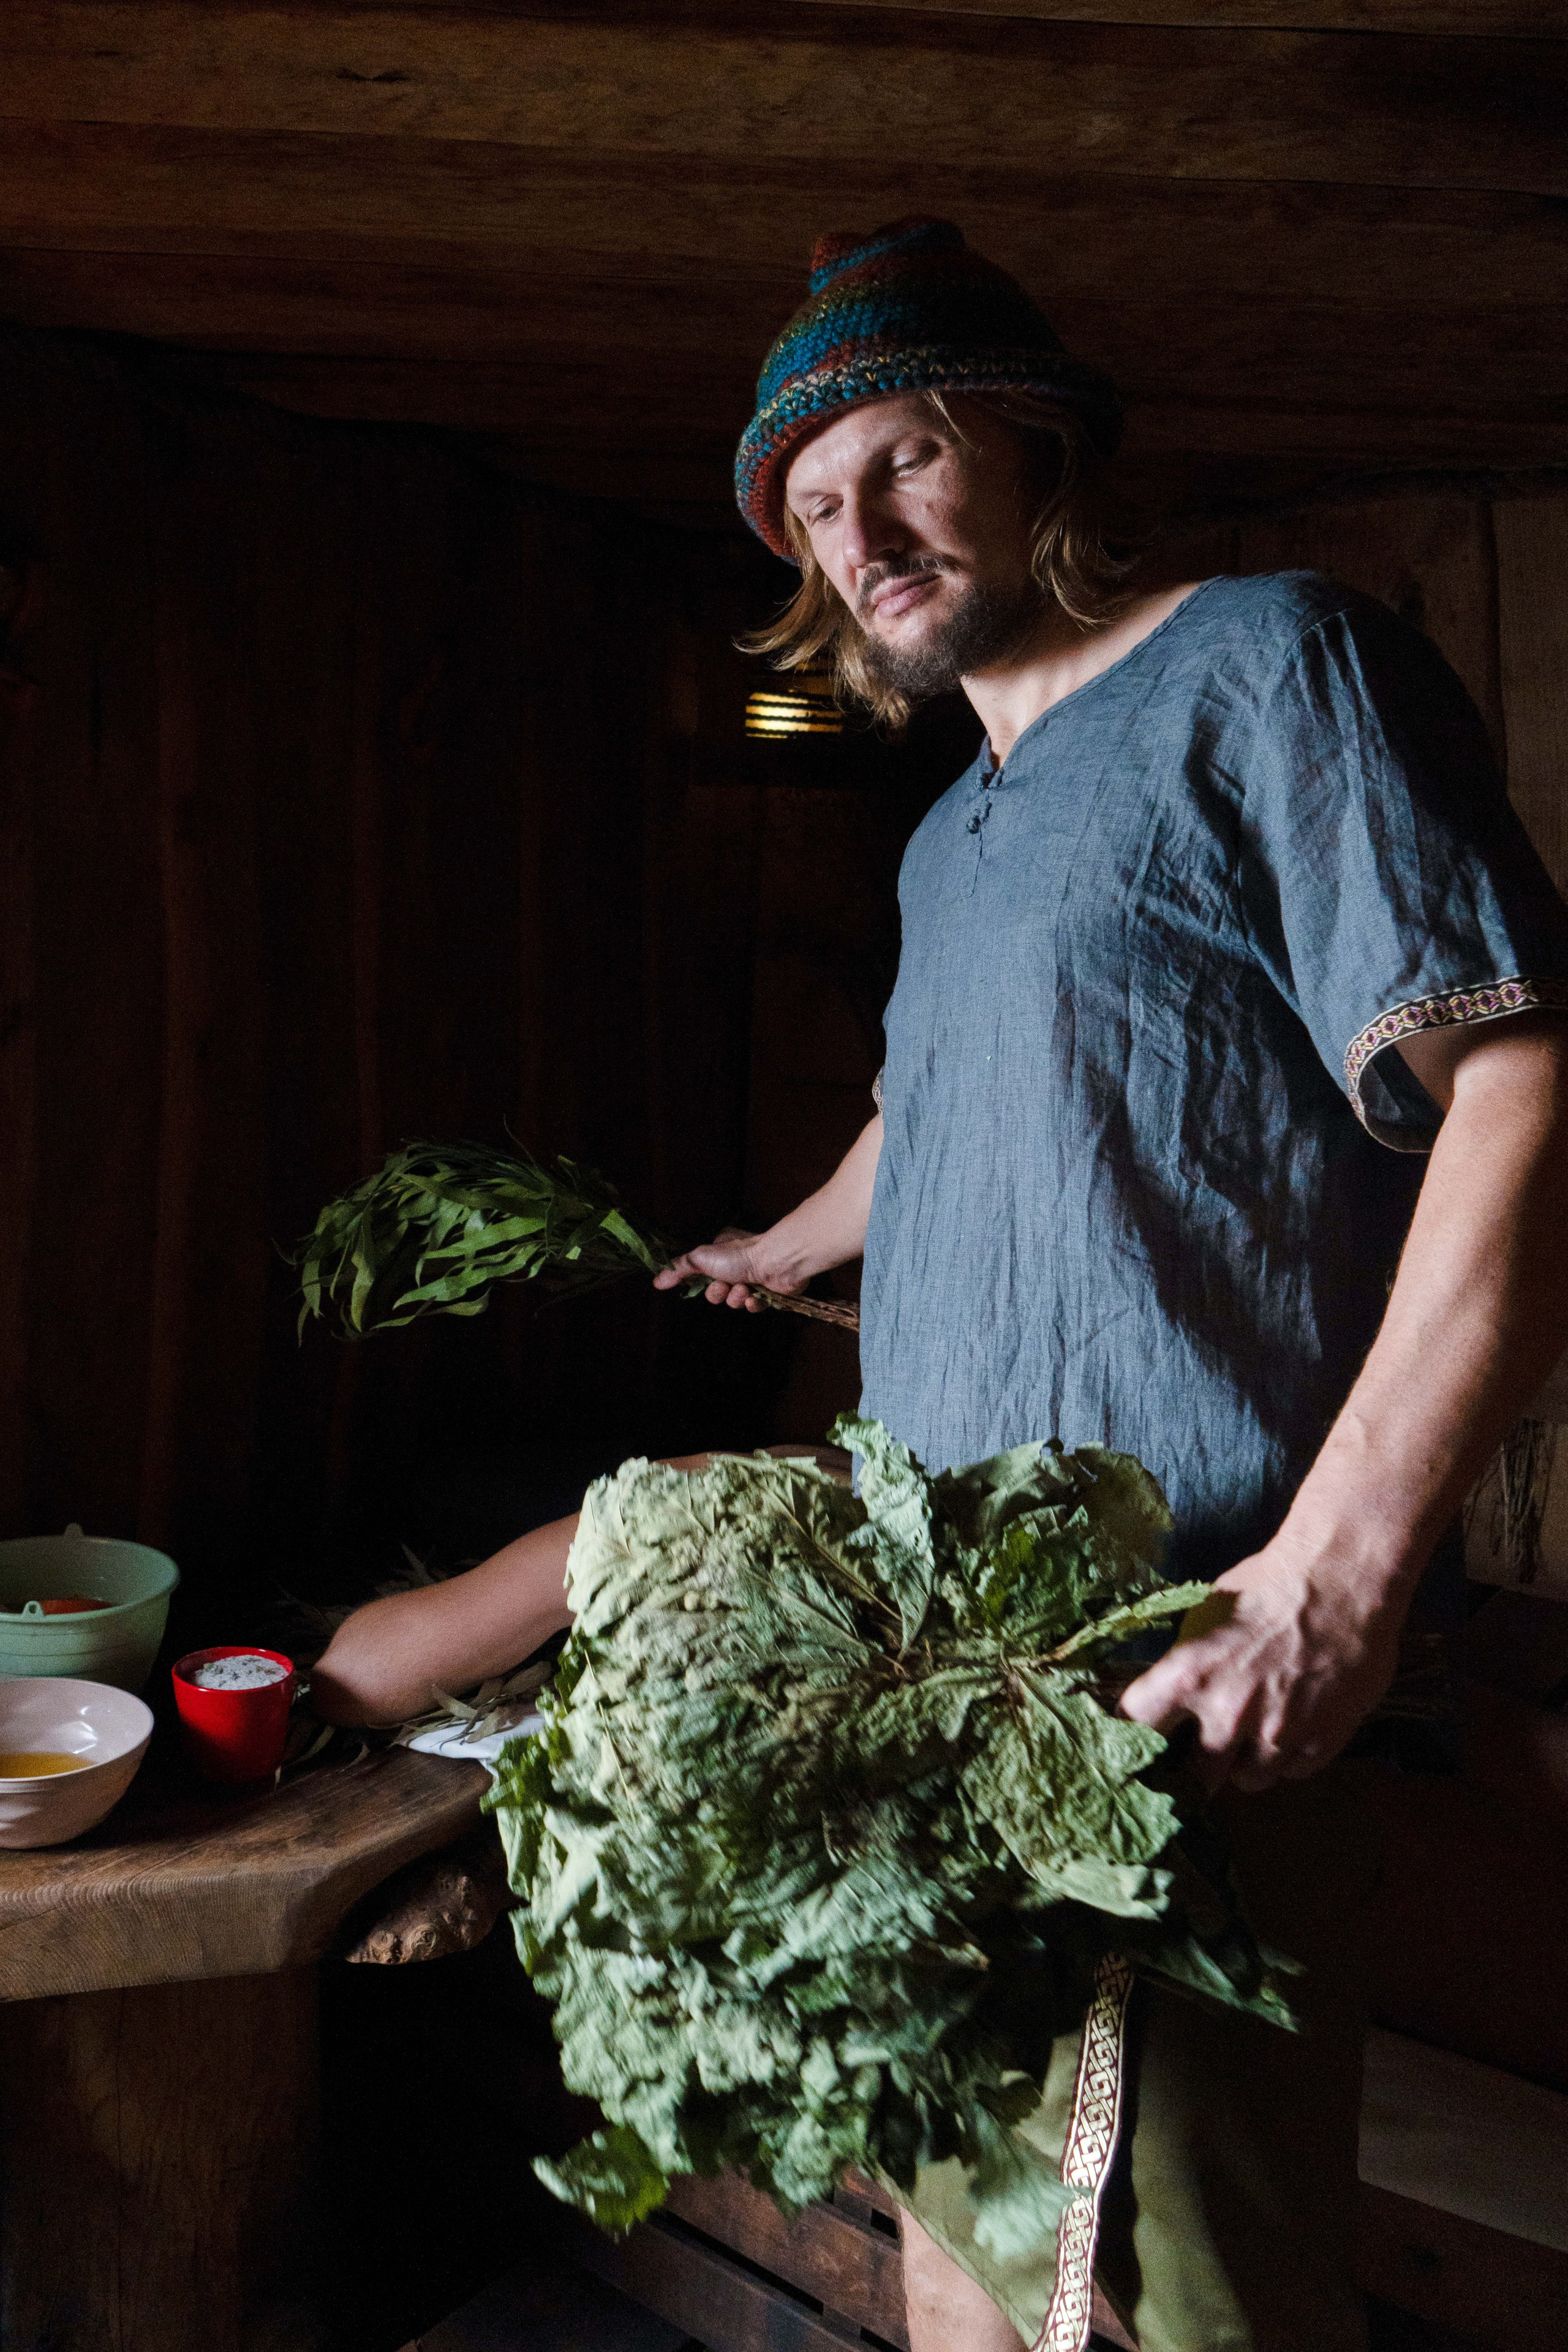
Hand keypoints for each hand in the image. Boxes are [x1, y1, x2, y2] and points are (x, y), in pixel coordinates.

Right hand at [652, 1227, 802, 1311]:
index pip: (703, 1274)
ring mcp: (754, 1277)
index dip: (702, 1283)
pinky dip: (754, 1303)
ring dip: (737, 1298)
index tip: (705, 1281)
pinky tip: (756, 1296)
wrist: (776, 1262)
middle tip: (725, 1286)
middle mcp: (737, 1262)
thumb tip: (657, 1281)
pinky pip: (755, 1305)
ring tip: (744, 1289)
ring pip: (735, 1300)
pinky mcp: (769, 1291)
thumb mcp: (701, 1258)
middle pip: (718, 1290)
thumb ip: (679, 1269)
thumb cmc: (739, 1256)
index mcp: (721, 1251)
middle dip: (720, 1293)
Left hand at [1119, 1522, 1413, 1792]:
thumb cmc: (1270, 1584)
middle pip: (1193, 1776)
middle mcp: (1228, 1715)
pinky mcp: (1322, 1741)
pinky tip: (1293, 1728)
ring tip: (1253, 1737)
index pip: (1137, 1725)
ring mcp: (1278, 1735)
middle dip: (1194, 1763)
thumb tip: (1176, 1692)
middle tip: (1200, 1751)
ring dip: (1245, 1764)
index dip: (1134, 1730)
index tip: (1141, 1734)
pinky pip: (1293, 1771)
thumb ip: (1189, 1663)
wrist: (1342, 1580)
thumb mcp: (1208, 1615)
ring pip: (1247, 1781)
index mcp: (1189, 1676)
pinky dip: (1288, 1757)